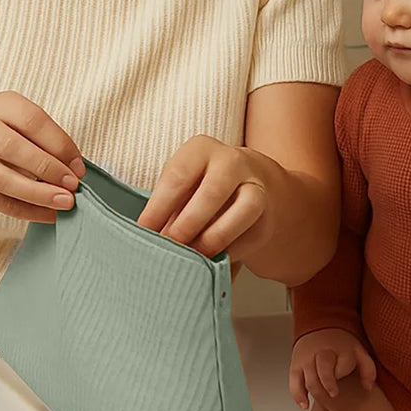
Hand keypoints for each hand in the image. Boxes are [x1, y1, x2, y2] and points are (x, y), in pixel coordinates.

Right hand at [0, 91, 84, 222]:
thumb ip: (49, 145)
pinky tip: (47, 215)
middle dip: (48, 169)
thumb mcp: (27, 132)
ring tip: (63, 202)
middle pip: (14, 149)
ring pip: (3, 179)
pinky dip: (26, 211)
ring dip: (38, 194)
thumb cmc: (8, 142)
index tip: (79, 167)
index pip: (33, 121)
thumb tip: (76, 170)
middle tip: (72, 186)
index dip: (59, 145)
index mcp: (1, 104)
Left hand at [136, 136, 271, 259]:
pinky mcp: (266, 216)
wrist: (249, 183)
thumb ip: (165, 206)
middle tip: (169, 247)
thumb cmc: (200, 186)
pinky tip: (212, 262)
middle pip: (212, 192)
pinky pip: (250, 236)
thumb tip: (146, 239)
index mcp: (201, 149)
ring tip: (193, 257)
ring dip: (214, 238)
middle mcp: (232, 162)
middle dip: (187, 224)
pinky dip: (230, 253)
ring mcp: (255, 187)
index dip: (158, 207)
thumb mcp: (180, 184)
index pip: (178, 176)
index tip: (144, 232)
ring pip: (244, 210)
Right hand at [288, 328, 376, 410]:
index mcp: (339, 348)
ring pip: (310, 379)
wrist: (319, 328)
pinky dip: (298, 395)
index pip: (341, 362)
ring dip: (318, 396)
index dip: (342, 372)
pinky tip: (305, 405)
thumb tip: (367, 388)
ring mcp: (307, 359)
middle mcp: (321, 352)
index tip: (348, 381)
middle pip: (323, 369)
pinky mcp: (296, 366)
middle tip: (334, 396)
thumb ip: (368, 369)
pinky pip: (294, 382)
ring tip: (329, 409)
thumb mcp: (358, 351)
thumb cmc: (340, 345)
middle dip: (328, 384)